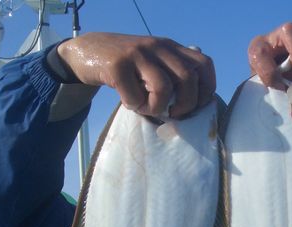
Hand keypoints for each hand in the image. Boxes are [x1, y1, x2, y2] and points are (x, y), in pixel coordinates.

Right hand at [57, 33, 215, 117]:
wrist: (86, 51)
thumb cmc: (126, 66)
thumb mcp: (153, 63)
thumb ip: (173, 75)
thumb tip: (195, 104)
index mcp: (171, 47)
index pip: (204, 65)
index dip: (205, 90)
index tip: (194, 106)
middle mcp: (158, 46)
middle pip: (188, 78)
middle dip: (185, 105)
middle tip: (171, 113)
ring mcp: (138, 53)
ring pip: (164, 87)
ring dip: (157, 107)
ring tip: (145, 108)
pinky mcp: (118, 64)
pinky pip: (135, 96)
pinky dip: (134, 106)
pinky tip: (127, 102)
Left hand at [248, 20, 291, 89]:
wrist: (288, 89)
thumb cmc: (274, 91)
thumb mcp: (269, 93)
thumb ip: (275, 93)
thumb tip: (289, 93)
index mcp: (258, 50)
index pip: (260, 52)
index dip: (269, 71)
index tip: (279, 87)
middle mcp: (278, 36)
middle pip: (290, 29)